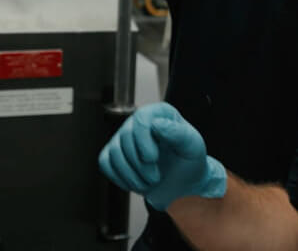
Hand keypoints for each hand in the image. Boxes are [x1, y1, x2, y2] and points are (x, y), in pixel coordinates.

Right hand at [99, 102, 226, 210]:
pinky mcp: (114, 154)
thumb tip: (157, 123)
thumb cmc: (189, 161)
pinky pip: (105, 163)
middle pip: (125, 136)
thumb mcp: (192, 147)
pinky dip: (119, 177)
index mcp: (159, 113)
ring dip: (131, 174)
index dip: (143, 141)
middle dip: (140, 164)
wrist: (182, 184)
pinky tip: (135, 182)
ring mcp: (124, 137)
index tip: (153, 159)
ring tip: (148, 182)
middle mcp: (139, 122)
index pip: (141, 118)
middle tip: (155, 177)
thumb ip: (178, 133)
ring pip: (114, 152)